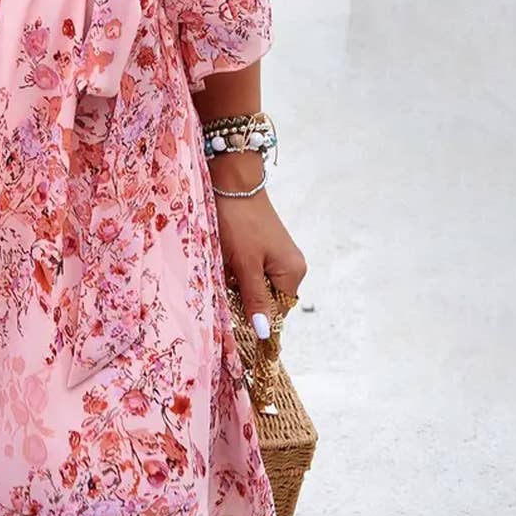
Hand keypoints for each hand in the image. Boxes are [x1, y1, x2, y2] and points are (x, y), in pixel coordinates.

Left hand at [210, 154, 306, 338]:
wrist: (232, 181)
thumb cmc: (238, 223)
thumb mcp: (244, 264)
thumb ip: (255, 299)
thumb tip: (266, 334)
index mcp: (292, 273)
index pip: (276, 313)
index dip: (255, 318)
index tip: (232, 318)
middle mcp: (290, 266)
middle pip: (265, 298)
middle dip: (242, 296)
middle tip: (224, 281)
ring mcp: (277, 255)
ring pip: (254, 283)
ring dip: (236, 281)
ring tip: (223, 264)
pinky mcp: (263, 245)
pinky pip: (249, 269)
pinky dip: (235, 268)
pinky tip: (224, 256)